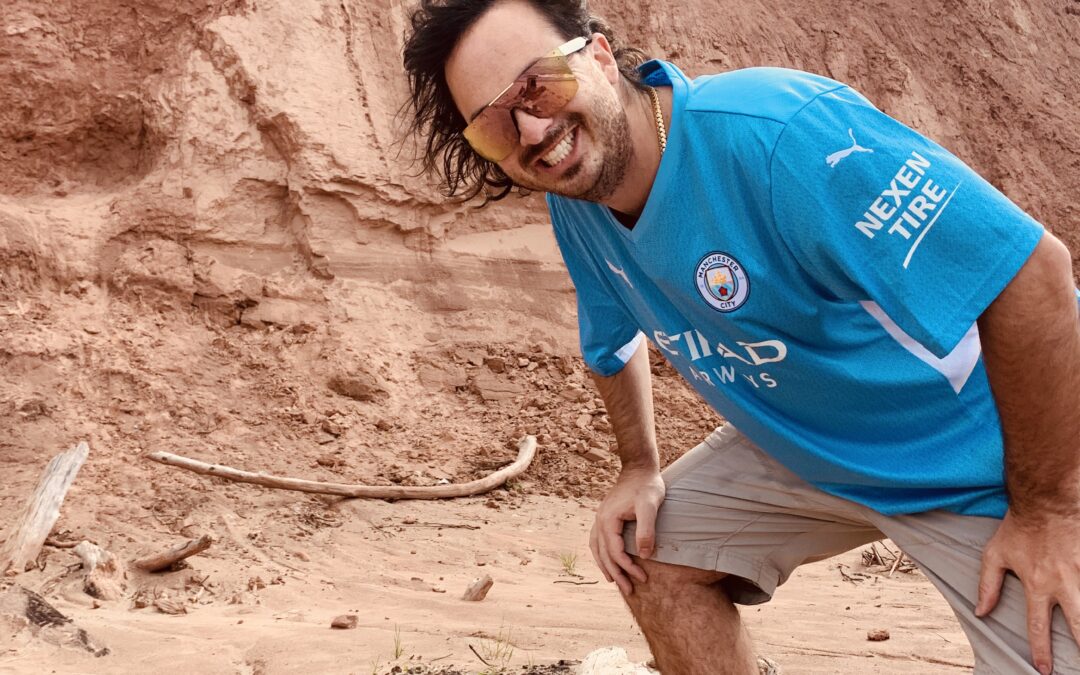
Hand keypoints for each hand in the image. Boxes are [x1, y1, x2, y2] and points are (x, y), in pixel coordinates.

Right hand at [589, 466, 665, 595]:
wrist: (639, 468)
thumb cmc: (647, 485)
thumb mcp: (650, 506)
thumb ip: (646, 530)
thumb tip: (645, 555)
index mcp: (608, 520)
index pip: (616, 552)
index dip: (628, 568)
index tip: (643, 578)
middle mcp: (600, 520)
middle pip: (605, 554)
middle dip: (617, 574)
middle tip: (630, 591)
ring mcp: (600, 518)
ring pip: (597, 549)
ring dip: (606, 566)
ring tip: (614, 581)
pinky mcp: (605, 516)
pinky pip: (597, 540)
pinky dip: (601, 554)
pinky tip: (607, 560)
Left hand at [976, 509, 1079, 674]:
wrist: (1045, 498)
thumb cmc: (1018, 526)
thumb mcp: (994, 555)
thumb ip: (987, 585)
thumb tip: (981, 612)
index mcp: (1037, 584)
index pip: (1037, 626)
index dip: (1041, 650)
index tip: (1044, 670)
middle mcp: (1063, 583)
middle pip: (1079, 625)